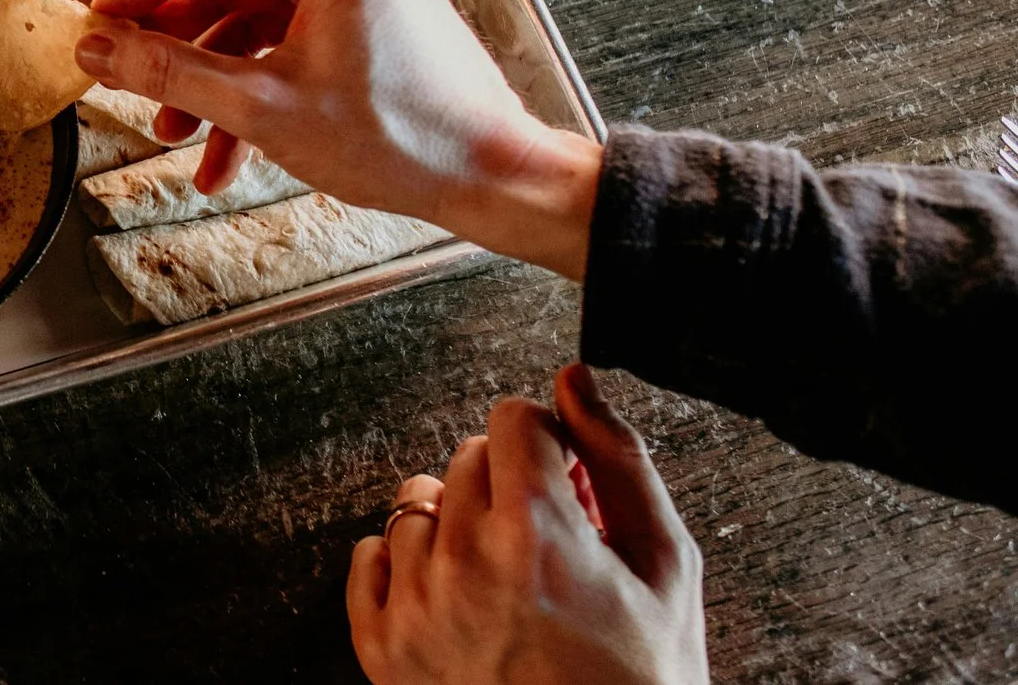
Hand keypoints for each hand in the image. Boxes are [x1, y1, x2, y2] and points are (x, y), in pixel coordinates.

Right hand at [78, 0, 601, 277]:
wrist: (492, 179)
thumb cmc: (399, 136)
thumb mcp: (261, 105)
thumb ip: (169, 70)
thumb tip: (98, 49)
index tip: (103, 23)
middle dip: (176, 43)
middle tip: (128, 79)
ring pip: (253, 21)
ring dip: (210, 78)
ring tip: (174, 134)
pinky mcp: (369, 23)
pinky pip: (288, 43)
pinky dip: (253, 90)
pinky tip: (223, 155)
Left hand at [347, 365, 708, 684]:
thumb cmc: (641, 683)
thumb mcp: (666, 568)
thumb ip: (621, 460)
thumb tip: (575, 381)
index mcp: (538, 533)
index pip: (514, 417)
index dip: (549, 446)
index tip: (565, 481)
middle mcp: (465, 561)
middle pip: (468, 457)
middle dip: (509, 486)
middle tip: (548, 544)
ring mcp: (417, 604)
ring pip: (418, 503)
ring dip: (457, 526)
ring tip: (507, 582)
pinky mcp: (382, 645)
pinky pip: (370, 555)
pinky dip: (408, 567)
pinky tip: (459, 601)